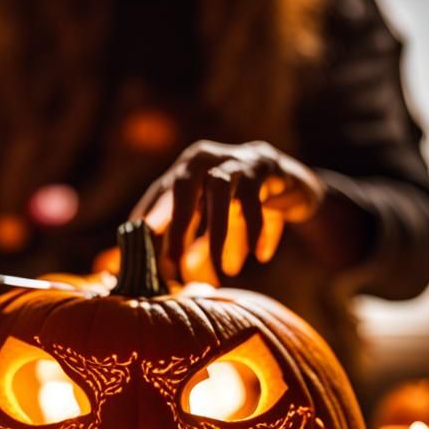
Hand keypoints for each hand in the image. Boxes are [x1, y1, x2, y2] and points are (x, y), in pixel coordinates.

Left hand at [131, 140, 325, 282]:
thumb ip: (181, 235)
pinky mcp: (263, 168)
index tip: (140, 247)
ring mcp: (234, 160)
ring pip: (218, 196)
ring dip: (217, 236)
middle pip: (183, 187)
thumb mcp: (206, 215)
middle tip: (173, 262)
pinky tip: (259, 255)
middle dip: (176, 225)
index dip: (148, 217)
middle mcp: (206, 158)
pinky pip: (254, 204)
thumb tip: (153, 270)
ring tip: (221, 271)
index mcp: (185, 167)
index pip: (160, 193)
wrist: (287, 178)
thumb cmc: (235, 202)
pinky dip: (256, 232)